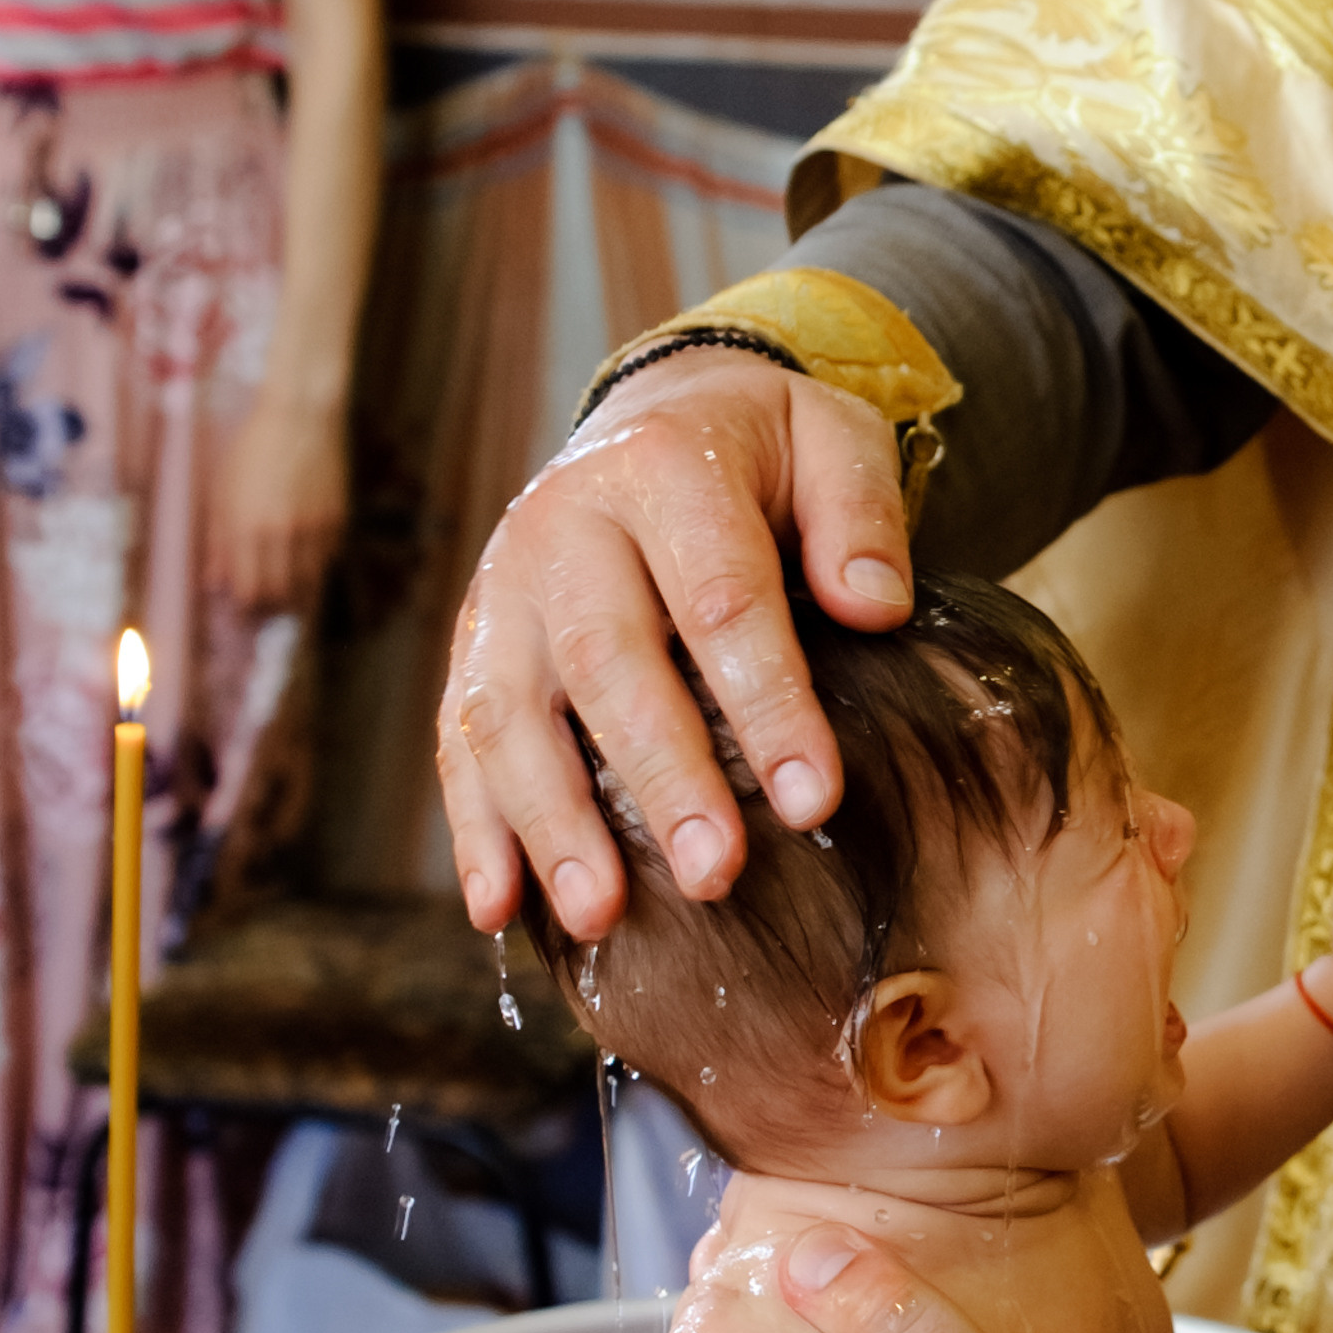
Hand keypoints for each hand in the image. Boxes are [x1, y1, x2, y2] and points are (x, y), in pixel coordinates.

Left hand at [206, 391, 347, 611]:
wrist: (301, 416)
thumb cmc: (253, 448)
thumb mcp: (223, 490)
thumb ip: (218, 539)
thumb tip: (214, 581)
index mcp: (248, 527)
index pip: (249, 590)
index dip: (244, 606)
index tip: (241, 607)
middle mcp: (283, 535)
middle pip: (281, 594)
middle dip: (271, 605)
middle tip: (264, 603)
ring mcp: (315, 529)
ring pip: (309, 582)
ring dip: (296, 591)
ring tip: (286, 588)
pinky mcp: (338, 520)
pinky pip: (328, 557)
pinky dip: (316, 564)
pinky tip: (305, 554)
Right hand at [437, 350, 915, 944]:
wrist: (655, 416)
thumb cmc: (761, 450)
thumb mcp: (832, 441)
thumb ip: (861, 514)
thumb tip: (873, 606)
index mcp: (664, 469)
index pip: (720, 598)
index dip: (768, 703)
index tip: (814, 800)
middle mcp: (564, 527)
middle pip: (607, 662)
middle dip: (660, 778)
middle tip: (714, 874)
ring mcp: (503, 589)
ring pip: (510, 711)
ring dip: (551, 821)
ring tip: (598, 916)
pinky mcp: (473, 645)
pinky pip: (459, 740)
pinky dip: (473, 828)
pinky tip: (497, 910)